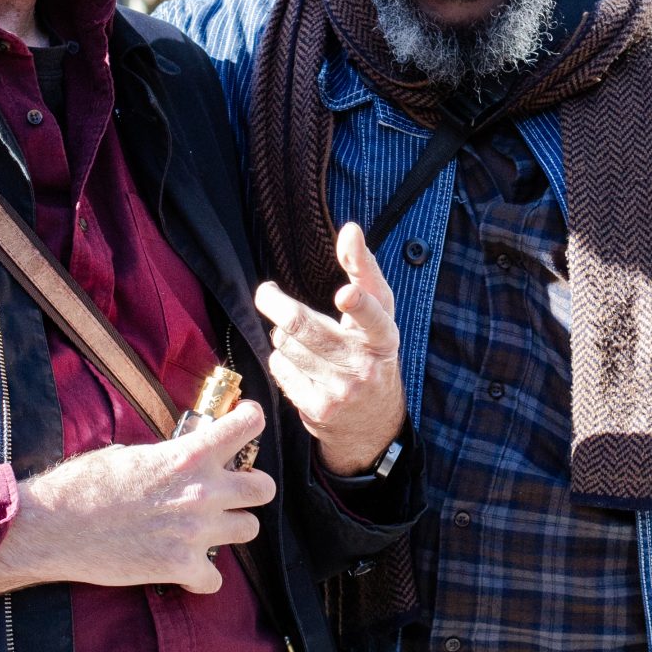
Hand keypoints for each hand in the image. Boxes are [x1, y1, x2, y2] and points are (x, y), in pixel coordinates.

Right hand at [0, 401, 274, 601]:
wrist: (54, 527)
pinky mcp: (181, 567)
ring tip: (204, 529)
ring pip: (249, 530)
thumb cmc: (84, 484)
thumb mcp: (130, 453)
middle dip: (251, 487)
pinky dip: (202, 576)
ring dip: (230, 528)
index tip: (244, 424)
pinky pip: (216, 579)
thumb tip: (181, 457)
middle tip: (231, 490)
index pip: (248, 425)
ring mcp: (195, 532)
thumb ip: (167, 455)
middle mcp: (202, 491)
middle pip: (264, 488)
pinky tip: (184, 568)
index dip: (251, 421)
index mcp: (188, 454)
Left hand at [254, 223, 404, 477]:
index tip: (345, 294)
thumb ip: (363, 270)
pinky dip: (281, 359)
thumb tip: (350, 229)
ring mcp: (341, 390)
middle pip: (304, 326)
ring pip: (286, 344)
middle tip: (266, 292)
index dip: (359, 305)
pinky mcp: (318, 409)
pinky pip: (280, 368)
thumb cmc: (371, 351)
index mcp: (385, 337)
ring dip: (282, 334)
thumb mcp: (378, 314)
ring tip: (297, 337)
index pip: (374, 317)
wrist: (372, 421)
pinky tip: (297, 363)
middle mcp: (365, 365)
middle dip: (276, 304)